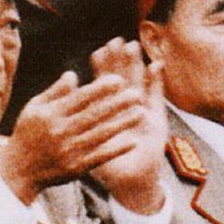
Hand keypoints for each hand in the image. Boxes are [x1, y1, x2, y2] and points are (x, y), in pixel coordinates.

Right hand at [0, 71, 148, 203]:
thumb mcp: (34, 108)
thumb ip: (54, 92)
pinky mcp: (76, 168)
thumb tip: (73, 74)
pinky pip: (100, 157)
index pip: (80, 98)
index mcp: (51, 114)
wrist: (18, 171)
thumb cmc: (27, 134)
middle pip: (94, 115)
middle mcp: (61, 132)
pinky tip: (133, 141)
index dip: (101, 88)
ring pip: (101, 134)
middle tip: (137, 94)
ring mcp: (69, 151)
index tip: (119, 79)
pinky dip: (117, 149)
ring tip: (141, 113)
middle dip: (117, 104)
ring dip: (123, 124)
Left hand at [84, 39, 168, 213]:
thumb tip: (66, 109)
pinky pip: (156, 97)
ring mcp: (142, 112)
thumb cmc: (107, 166)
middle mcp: (125, 109)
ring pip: (138, 83)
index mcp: (107, 114)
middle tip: (117, 40)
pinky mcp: (157, 119)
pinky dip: (156, 81)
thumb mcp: (88, 145)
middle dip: (119, 60)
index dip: (102, 68)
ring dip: (136, 65)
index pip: (103, 85)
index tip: (100, 49)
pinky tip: (156, 65)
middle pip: (121, 79)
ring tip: (133, 46)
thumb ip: (78, 125)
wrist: (131, 183)